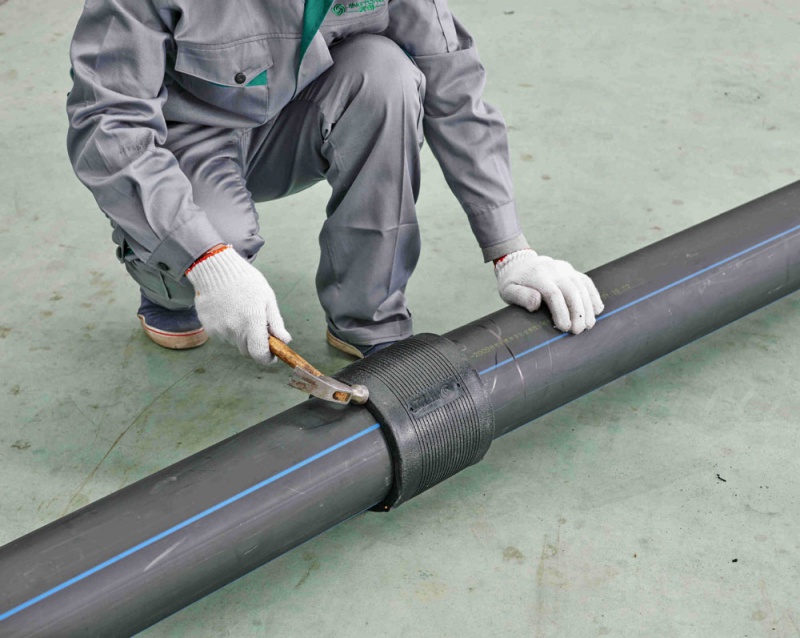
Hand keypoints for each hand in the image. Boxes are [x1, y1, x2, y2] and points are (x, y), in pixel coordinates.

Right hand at [186, 246, 290, 363]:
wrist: (215, 268)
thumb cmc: (246, 281)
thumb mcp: (267, 298)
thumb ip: (275, 322)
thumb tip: (284, 341)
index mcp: (252, 322)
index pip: (259, 354)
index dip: (267, 358)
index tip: (272, 354)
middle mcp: (234, 329)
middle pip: (248, 351)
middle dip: (255, 344)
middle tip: (257, 326)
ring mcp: (219, 330)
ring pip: (235, 343)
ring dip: (241, 335)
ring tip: (240, 312)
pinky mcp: (208, 327)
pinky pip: (222, 336)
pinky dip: (228, 329)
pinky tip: (228, 311)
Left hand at [495, 249, 603, 333]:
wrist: (519, 262)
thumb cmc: (513, 282)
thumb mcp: (508, 290)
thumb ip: (521, 296)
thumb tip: (536, 303)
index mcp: (538, 275)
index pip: (554, 294)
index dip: (561, 312)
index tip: (565, 328)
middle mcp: (555, 270)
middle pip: (572, 291)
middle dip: (578, 312)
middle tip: (578, 331)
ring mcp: (565, 269)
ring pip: (582, 287)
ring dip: (588, 307)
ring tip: (589, 325)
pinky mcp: (572, 271)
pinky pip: (587, 282)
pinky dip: (593, 296)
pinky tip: (597, 310)